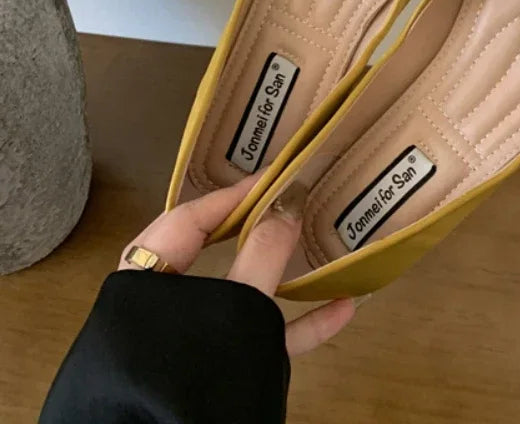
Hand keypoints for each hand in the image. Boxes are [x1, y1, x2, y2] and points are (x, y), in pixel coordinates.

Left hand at [119, 178, 355, 355]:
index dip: (233, 194)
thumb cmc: (190, 374)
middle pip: (210, 253)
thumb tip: (291, 200)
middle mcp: (162, 307)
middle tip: (288, 201)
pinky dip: (294, 324)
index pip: (187, 219)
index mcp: (146, 283)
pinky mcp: (214, 369)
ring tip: (316, 246)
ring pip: (237, 295)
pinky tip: (341, 310)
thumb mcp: (235, 308)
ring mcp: (189, 340)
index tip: (277, 176)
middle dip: (253, 227)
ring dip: (282, 275)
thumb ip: (263, 254)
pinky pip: (255, 337)